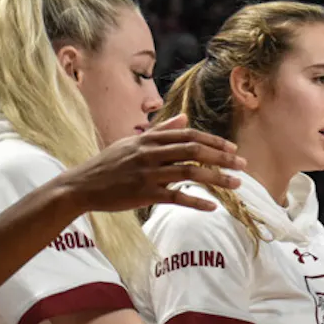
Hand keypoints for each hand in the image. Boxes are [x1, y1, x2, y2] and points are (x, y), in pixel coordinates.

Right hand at [52, 113, 246, 212]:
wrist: (80, 186)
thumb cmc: (109, 164)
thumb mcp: (133, 141)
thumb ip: (161, 130)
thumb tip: (184, 117)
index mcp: (149, 139)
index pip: (188, 135)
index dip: (213, 141)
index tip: (233, 148)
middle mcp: (150, 153)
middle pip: (194, 151)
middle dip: (222, 157)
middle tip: (243, 165)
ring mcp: (147, 173)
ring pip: (189, 173)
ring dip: (216, 178)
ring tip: (236, 184)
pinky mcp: (143, 194)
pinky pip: (175, 197)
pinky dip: (196, 201)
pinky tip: (213, 206)